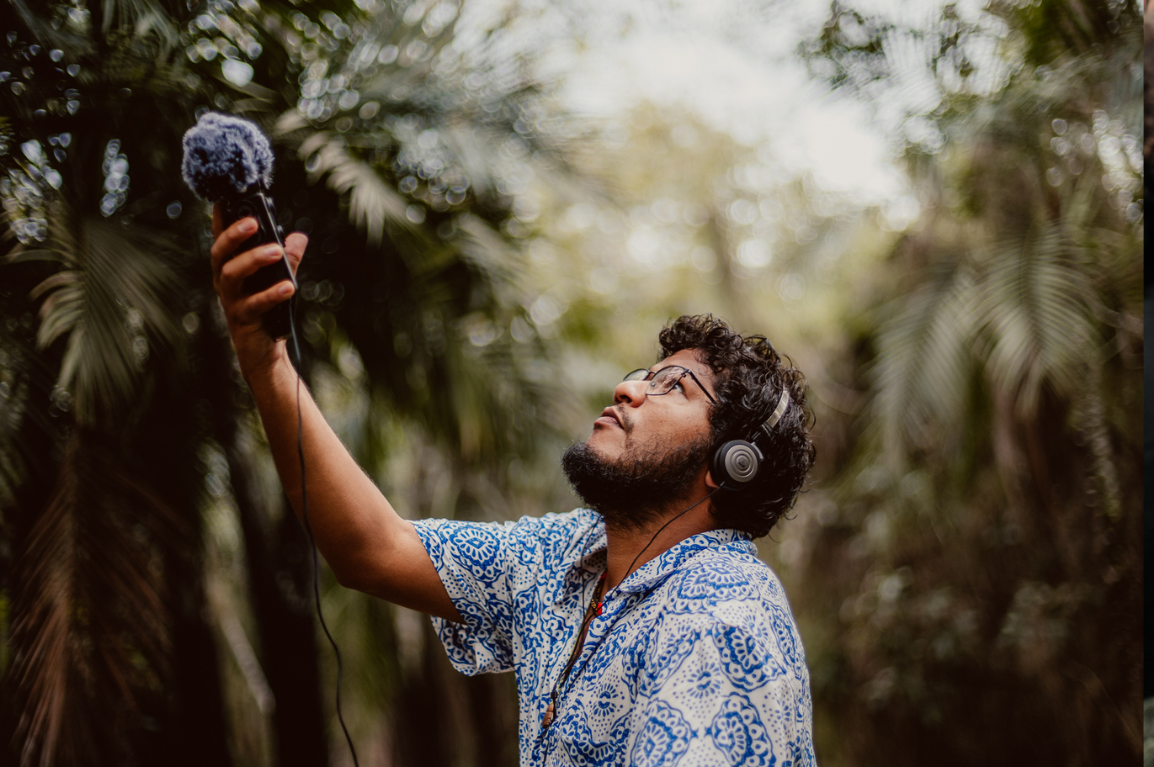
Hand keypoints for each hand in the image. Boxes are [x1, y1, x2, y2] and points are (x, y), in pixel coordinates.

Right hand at [210, 202, 306, 380]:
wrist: (264, 351)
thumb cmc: (268, 311)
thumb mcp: (280, 279)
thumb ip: (289, 258)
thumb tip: (300, 236)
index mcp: (231, 268)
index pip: (223, 240)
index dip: (221, 219)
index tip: (225, 198)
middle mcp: (225, 282)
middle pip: (220, 253)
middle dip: (234, 234)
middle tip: (254, 221)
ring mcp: (231, 301)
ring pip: (230, 275)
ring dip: (252, 259)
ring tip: (277, 251)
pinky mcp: (242, 320)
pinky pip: (254, 305)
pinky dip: (271, 294)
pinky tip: (288, 287)